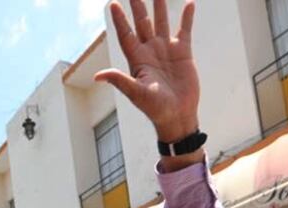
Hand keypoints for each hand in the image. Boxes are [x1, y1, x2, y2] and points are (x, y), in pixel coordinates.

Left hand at [94, 0, 198, 143]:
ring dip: (159, 6)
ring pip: (161, 22)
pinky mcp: (183, 53)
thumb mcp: (136, 93)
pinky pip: (185, 30)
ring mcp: (166, 51)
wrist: (177, 116)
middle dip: (137, 6)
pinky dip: (187, 18)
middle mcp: (150, 51)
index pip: (126, 34)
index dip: (120, 19)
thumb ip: (120, 80)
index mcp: (137, 60)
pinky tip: (189, 4)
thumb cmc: (155, 108)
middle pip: (141, 23)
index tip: (112, 3)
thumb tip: (98, 75)